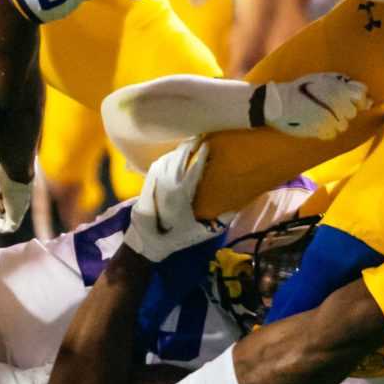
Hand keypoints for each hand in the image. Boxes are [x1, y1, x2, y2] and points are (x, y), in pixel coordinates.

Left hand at [123, 141, 213, 262]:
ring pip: (165, 163)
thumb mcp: (200, 233)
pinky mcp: (146, 188)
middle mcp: (167, 189)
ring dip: (176, 152)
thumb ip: (219, 221)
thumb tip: (236, 208)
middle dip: (187, 149)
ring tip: (187, 144)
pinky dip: (164, 159)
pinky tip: (171, 155)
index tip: (207, 145)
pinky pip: (155, 168)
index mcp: (181, 197)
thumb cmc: (176, 240)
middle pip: (177, 162)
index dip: (200, 157)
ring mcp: (155, 187)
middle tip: (198, 138)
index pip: (192, 171)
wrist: (147, 245)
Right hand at [256, 74, 368, 138]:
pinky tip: (315, 124)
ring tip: (320, 116)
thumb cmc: (301, 89)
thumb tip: (370, 101)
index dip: (357, 100)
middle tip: (328, 108)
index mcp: (336, 88)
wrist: (277, 103)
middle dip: (343, 112)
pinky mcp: (319, 131)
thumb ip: (346, 86)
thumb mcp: (322, 80)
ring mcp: (328, 118)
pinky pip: (331, 135)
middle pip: (351, 113)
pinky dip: (325, 131)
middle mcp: (335, 103)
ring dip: (335, 123)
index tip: (349, 102)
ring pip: (343, 126)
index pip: (360, 96)